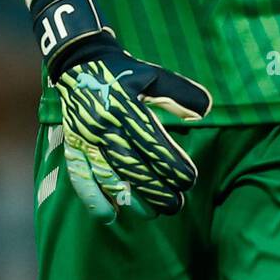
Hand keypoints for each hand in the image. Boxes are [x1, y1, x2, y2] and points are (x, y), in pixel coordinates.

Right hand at [31, 0, 211, 223]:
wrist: (78, 63)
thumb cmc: (123, 72)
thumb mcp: (153, 75)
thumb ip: (179, 93)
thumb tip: (206, 111)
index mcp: (126, 107)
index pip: (151, 143)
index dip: (171, 164)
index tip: (189, 180)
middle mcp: (104, 125)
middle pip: (132, 165)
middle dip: (156, 189)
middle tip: (176, 204)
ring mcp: (86, 138)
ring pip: (108, 175)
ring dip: (130, 198)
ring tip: (152, 214)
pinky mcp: (73, 145)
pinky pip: (80, 176)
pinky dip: (93, 198)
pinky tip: (109, 216)